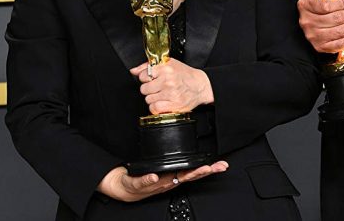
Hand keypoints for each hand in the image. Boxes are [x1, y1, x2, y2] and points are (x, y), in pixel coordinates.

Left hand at [96, 162, 228, 202]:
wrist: (123, 189)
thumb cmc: (144, 179)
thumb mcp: (162, 170)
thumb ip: (174, 163)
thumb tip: (187, 153)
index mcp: (173, 175)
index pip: (193, 172)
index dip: (207, 169)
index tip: (221, 165)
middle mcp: (166, 181)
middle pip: (186, 177)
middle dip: (200, 172)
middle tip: (211, 167)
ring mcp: (154, 184)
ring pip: (169, 181)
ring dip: (181, 176)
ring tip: (192, 171)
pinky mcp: (138, 185)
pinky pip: (144, 182)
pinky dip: (150, 180)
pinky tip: (155, 176)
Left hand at [130, 60, 213, 115]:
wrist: (200, 86)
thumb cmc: (185, 75)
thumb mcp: (169, 64)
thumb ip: (149, 66)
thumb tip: (134, 71)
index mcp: (166, 68)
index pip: (143, 75)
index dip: (146, 78)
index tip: (152, 79)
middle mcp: (168, 81)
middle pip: (144, 89)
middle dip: (149, 89)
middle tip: (157, 87)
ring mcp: (171, 93)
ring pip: (148, 99)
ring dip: (153, 98)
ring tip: (162, 95)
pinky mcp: (173, 105)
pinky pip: (154, 108)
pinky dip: (156, 107)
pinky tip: (162, 102)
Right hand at [296, 0, 343, 53]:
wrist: (319, 13)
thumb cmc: (326, 1)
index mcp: (306, 4)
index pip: (327, 6)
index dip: (340, 4)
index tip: (343, 3)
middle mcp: (306, 21)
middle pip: (336, 19)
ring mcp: (312, 35)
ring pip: (340, 31)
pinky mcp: (319, 46)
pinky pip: (340, 44)